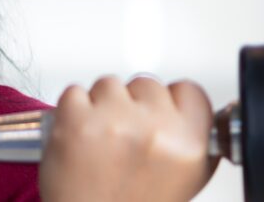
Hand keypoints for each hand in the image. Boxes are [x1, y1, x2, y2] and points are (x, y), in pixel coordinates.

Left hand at [39, 76, 216, 201]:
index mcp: (188, 145)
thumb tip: (185, 109)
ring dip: (101, 104)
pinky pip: (74, 92)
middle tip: (123, 135)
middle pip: (146, 82)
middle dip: (132, 103)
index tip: (159, 110)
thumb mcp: (184, 181)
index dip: (170, 100)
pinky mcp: (75, 120)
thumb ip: (191, 140)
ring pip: (109, 83)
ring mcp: (114, 121)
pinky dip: (72, 110)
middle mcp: (155, 129)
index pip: (188, 90)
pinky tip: (79, 136)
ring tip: (99, 139)